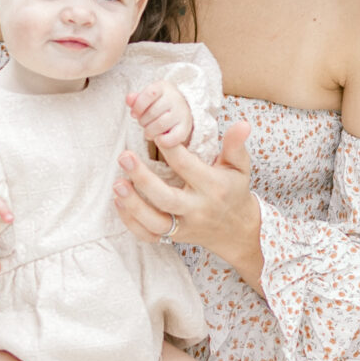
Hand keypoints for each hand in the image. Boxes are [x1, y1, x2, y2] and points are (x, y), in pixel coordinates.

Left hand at [116, 120, 262, 278]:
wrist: (236, 230)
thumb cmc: (234, 190)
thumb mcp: (240, 167)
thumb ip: (236, 145)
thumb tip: (242, 123)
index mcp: (213, 187)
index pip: (187, 167)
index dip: (170, 149)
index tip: (156, 134)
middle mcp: (197, 209)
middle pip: (166, 198)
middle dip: (143, 179)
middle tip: (124, 157)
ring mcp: (184, 226)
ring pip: (155, 221)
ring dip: (133, 205)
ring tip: (117, 184)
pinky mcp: (174, 238)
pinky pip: (149, 235)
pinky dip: (132, 222)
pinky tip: (119, 202)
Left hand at [126, 81, 194, 149]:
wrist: (181, 109)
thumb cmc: (158, 104)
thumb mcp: (147, 97)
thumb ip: (136, 99)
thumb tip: (129, 99)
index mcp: (164, 88)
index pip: (149, 93)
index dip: (138, 106)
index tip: (134, 114)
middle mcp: (175, 99)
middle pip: (152, 112)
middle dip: (142, 121)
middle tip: (143, 123)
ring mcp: (182, 113)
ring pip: (160, 125)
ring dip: (149, 132)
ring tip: (148, 132)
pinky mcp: (185, 128)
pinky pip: (172, 138)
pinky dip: (162, 141)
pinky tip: (158, 139)